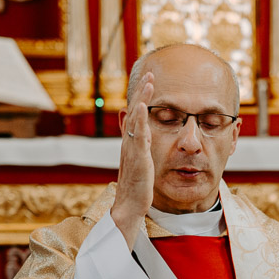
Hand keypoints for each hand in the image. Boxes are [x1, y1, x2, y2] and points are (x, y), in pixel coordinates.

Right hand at [112, 72, 154, 249]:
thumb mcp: (142, 164)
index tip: (149, 81)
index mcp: (132, 143)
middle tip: (149, 73)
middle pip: (134, 111)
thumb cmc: (137, 188)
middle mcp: (129, 142)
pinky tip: (144, 106)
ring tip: (149, 81)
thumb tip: (146, 138)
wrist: (129, 206)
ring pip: (135, 118)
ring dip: (142, 98)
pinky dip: (140, 118)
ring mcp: (132, 149)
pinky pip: (137, 134)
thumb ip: (143, 149)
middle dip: (142, 91)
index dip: (142, 97)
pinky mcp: (137, 157)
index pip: (136, 115)